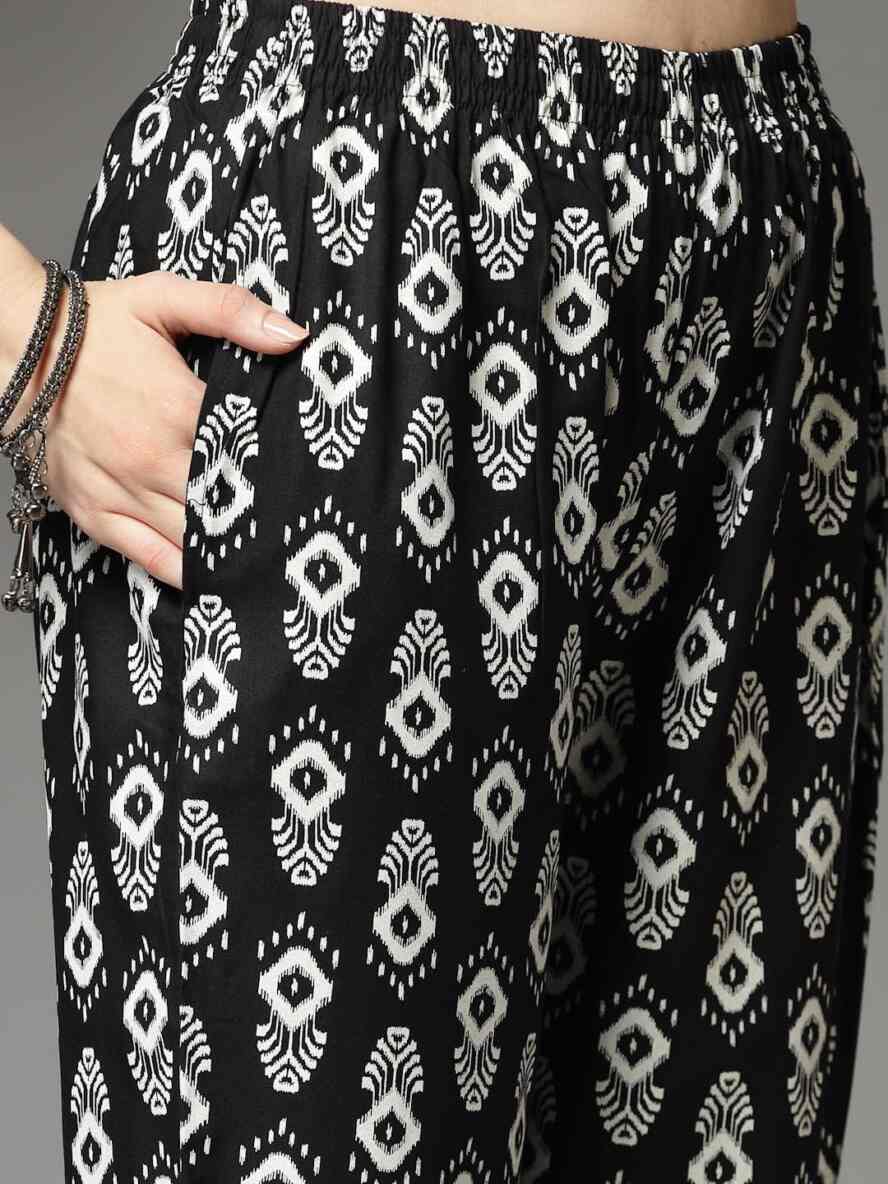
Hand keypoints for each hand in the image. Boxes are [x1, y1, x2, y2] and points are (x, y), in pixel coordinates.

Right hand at [13, 269, 308, 590]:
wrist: (17, 344)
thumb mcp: (164, 298)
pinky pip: (147, 557)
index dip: (282, 471)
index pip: (249, 454)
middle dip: (262, 518)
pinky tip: (212, 579)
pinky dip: (182, 572)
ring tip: (266, 563)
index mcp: (180, 409)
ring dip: (228, 551)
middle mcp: (153, 458)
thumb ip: (231, 310)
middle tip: (296, 532)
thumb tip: (295, 334)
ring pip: (193, 539)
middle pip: (226, 505)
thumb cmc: (95, 323)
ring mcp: (122, 491)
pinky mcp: (94, 512)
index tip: (309, 483)